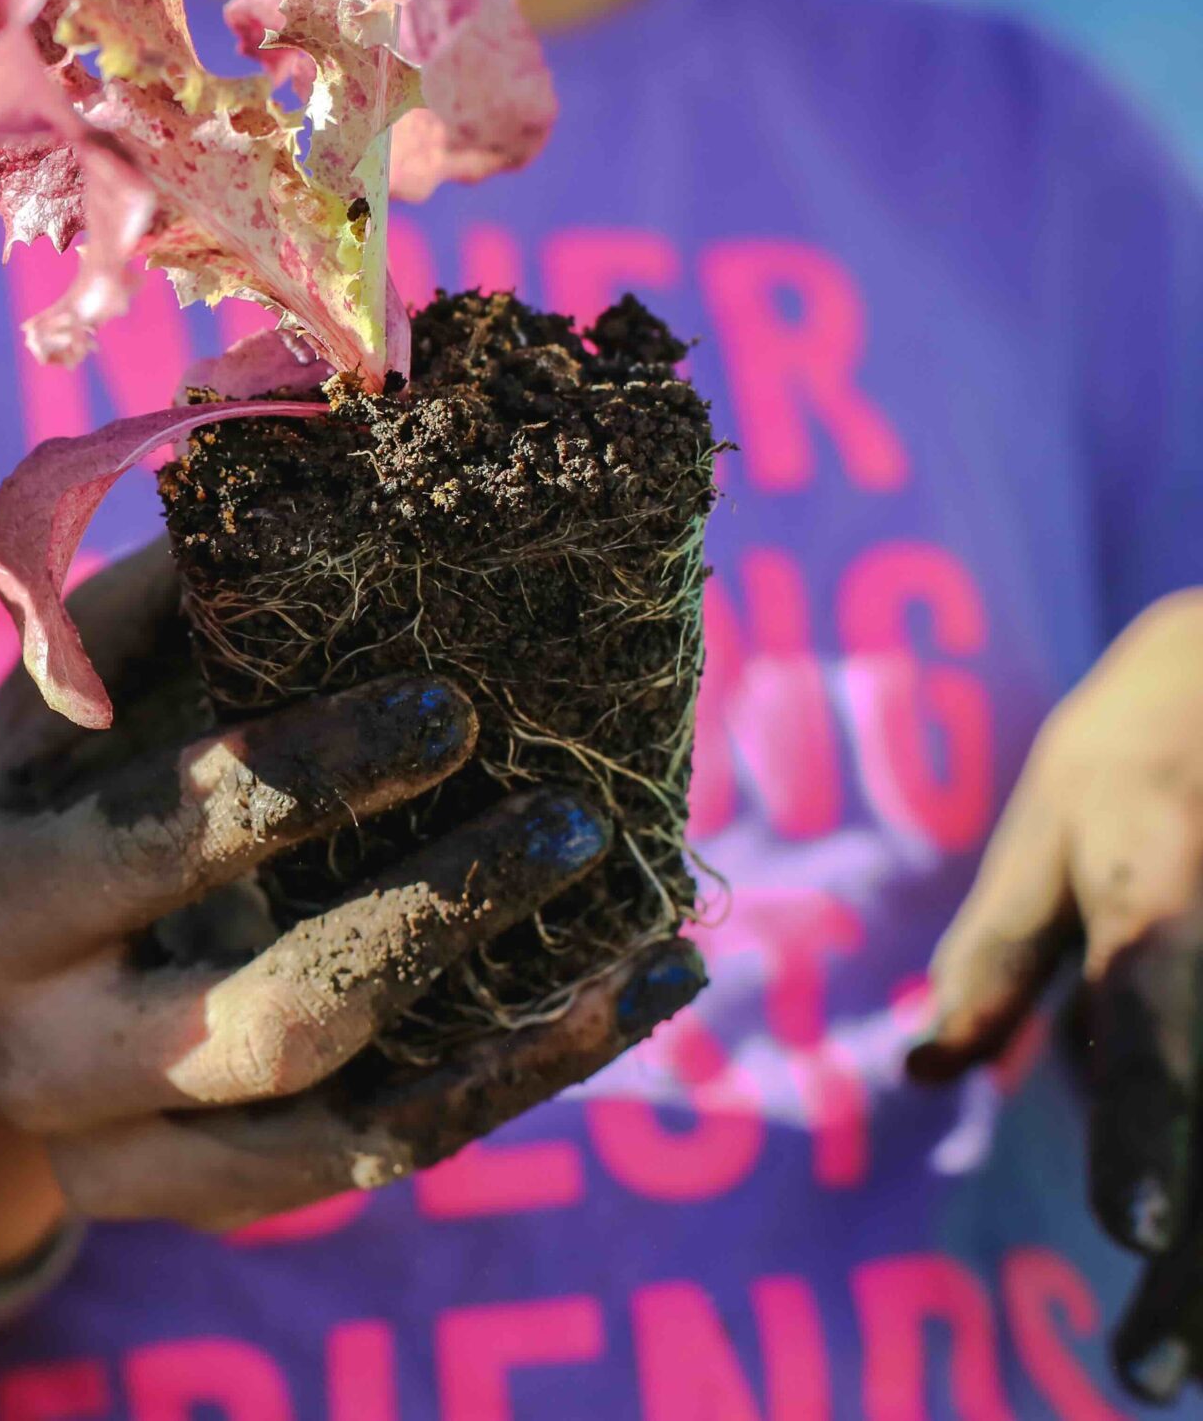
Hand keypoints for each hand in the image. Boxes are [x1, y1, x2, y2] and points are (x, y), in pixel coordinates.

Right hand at [0, 547, 703, 1255]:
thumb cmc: (59, 791)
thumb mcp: (66, 697)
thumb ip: (162, 600)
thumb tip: (310, 450)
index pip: (156, 842)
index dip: (307, 777)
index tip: (449, 702)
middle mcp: (33, 1054)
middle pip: (261, 1017)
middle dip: (430, 912)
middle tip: (567, 815)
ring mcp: (115, 1161)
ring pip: (334, 1120)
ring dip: (498, 1013)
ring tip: (635, 916)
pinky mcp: (202, 1206)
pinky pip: (376, 1168)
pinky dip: (515, 1082)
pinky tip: (633, 995)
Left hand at [913, 587, 1202, 1401]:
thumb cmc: (1143, 744)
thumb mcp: (1056, 828)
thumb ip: (1000, 954)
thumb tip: (927, 1067)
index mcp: (1161, 884)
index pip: (1154, 1006)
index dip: (1149, 1120)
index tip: (1133, 1226)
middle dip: (1202, 1259)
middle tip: (1146, 1372)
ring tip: (1176, 1360)